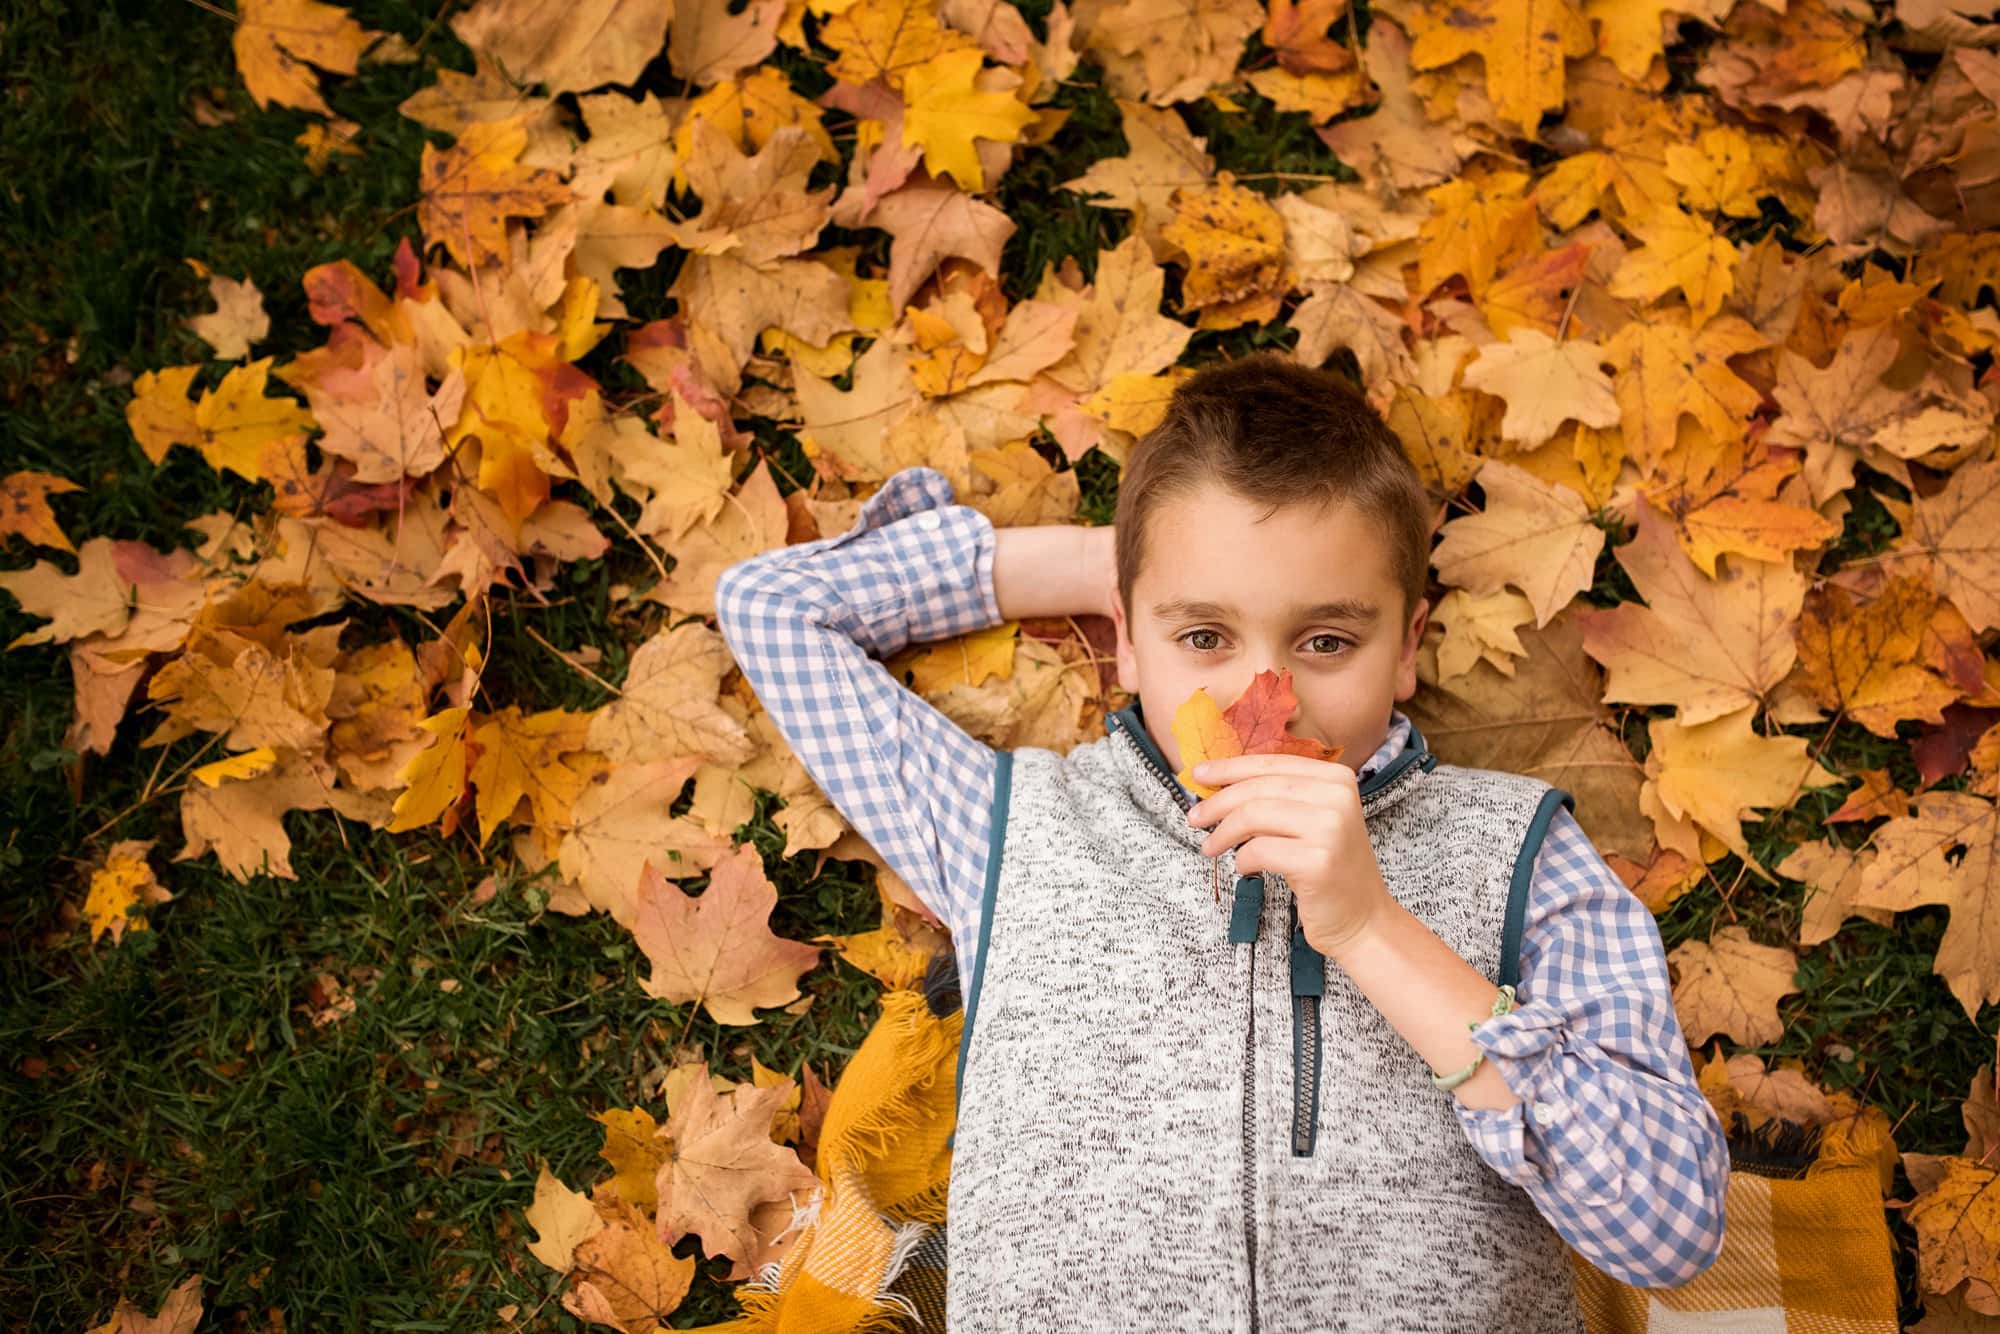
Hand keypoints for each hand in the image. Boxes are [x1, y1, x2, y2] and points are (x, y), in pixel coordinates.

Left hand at [1184, 752, 1391, 955]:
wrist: (1363, 918)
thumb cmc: (1328, 868)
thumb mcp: (1311, 820)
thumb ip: (1277, 796)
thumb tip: (1218, 782)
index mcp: (1336, 778)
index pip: (1271, 764)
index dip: (1229, 768)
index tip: (1198, 775)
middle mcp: (1337, 797)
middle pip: (1257, 788)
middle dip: (1217, 802)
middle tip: (1193, 818)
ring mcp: (1330, 829)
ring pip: (1253, 816)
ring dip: (1223, 833)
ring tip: (1210, 847)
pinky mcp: (1318, 862)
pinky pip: (1258, 851)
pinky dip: (1242, 859)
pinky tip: (1243, 868)